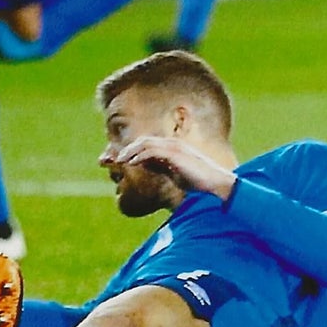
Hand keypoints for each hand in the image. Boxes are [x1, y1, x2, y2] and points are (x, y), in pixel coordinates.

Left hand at [100, 134, 236, 202]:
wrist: (214, 186)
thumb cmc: (198, 184)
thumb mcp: (174, 174)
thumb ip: (159, 167)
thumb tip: (143, 166)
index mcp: (173, 149)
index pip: (147, 145)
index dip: (131, 151)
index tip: (116, 160)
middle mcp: (173, 145)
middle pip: (143, 141)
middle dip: (126, 149)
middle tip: (112, 160)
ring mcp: (175, 147)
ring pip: (145, 143)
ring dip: (130, 151)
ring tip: (119, 161)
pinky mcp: (175, 154)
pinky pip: (152, 151)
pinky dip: (139, 155)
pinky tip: (131, 163)